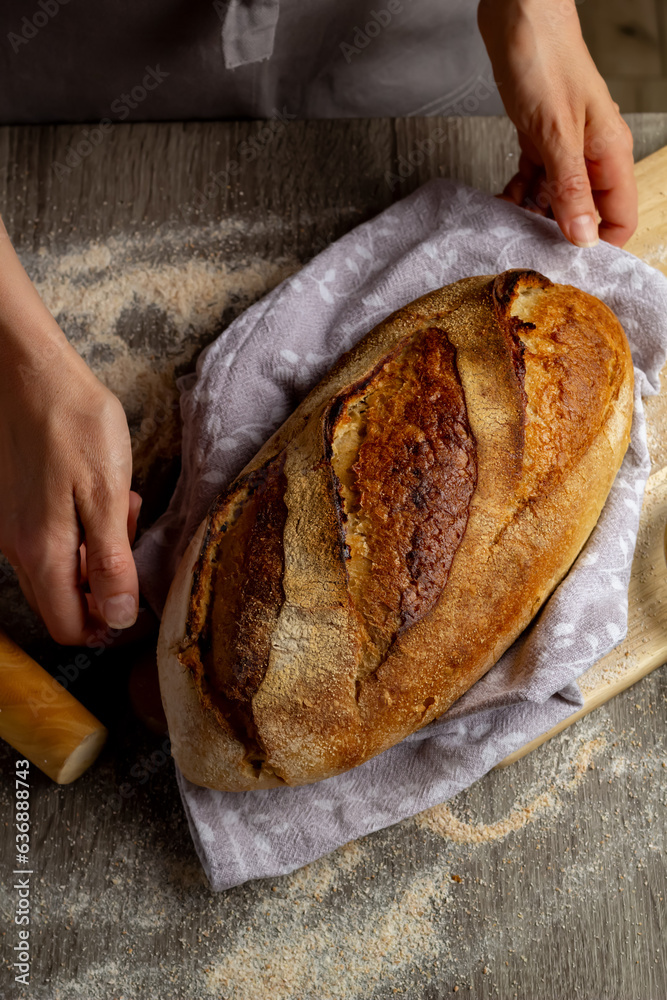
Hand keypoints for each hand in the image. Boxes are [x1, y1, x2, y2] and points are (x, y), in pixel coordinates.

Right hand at [0, 221, 141, 644]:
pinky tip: (97, 490)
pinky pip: (49, 538)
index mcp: (44, 552)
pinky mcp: (12, 504)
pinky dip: (80, 528)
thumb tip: (117, 618)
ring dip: (96, 551)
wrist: (28, 370)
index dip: (105, 626)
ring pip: (59, 567)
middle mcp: (18, 548)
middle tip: (129, 535)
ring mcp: (11, 527)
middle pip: (62, 601)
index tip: (136, 600)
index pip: (68, 626)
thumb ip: (113, 562)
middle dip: (104, 583)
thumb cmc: (74, 424)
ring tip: (119, 504)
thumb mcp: (108, 495)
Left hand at [478, 0, 636, 247]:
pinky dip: (518, 194)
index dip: (600, 244)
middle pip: (587, 212)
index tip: (572, 265)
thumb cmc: (544, 59)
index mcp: (609, 153)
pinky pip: (534, 180)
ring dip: (536, 216)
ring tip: (511, 230)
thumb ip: (570, 188)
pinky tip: (501, 204)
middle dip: (562, 234)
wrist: (518, 13)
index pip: (619, 216)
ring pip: (558, 198)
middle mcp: (591, 153)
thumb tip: (582, 237)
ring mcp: (565, 146)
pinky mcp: (539, 138)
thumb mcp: (556, 134)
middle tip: (532, 251)